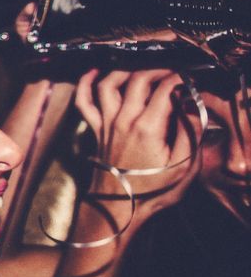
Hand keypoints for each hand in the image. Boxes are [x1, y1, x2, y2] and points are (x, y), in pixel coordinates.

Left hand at [74, 68, 197, 223]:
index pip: (164, 89)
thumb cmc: (154, 191)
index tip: (189, 79)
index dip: (179, 79)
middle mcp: (124, 120)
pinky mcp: (96, 130)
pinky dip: (86, 84)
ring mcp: (106, 124)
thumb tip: (191, 105)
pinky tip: (94, 72)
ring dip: (125, 70)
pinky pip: (84, 102)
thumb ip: (190, 132)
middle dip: (157, 70)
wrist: (119, 209)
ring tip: (140, 68)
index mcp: (148, 128)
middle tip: (171, 71)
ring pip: (109, 85)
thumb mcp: (184, 166)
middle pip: (137, 80)